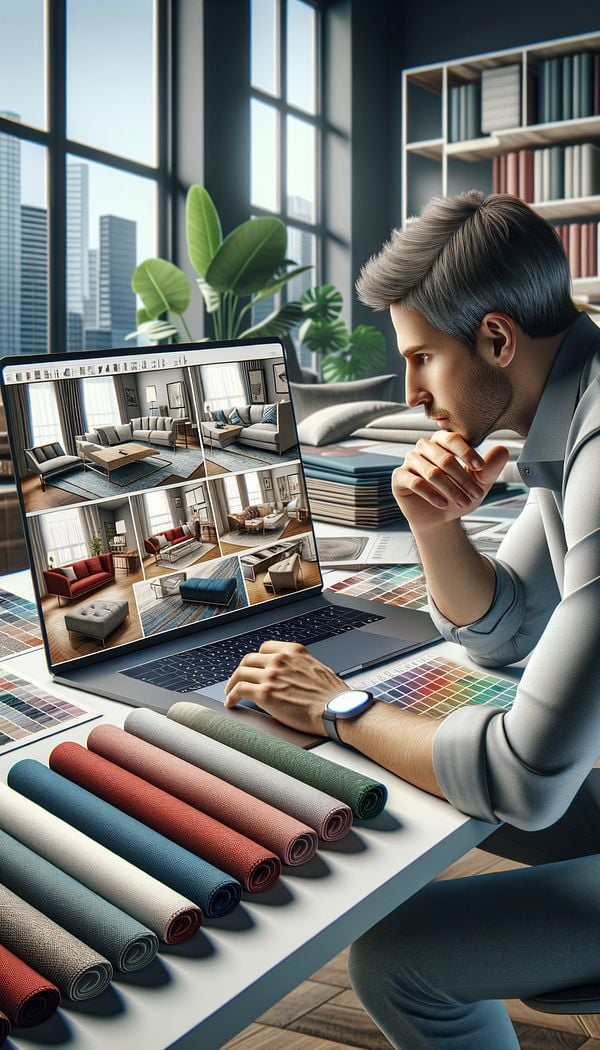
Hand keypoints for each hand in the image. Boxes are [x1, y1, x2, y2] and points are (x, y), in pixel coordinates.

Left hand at [224, 641, 345, 735]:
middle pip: (249, 659)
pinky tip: (231, 702)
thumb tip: (293, 676)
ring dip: (232, 683)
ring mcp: (271, 675)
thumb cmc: (333, 696)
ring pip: (241, 673)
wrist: (336, 710)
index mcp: (294, 651)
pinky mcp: (265, 694)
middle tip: (239, 680)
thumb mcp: (318, 669)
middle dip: (243, 670)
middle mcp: (280, 659)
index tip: (254, 667)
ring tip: (230, 693)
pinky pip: (240, 690)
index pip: (265, 648)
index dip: (257, 659)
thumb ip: (300, 667)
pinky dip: (232, 696)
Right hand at [392, 433, 509, 533]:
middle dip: (462, 479)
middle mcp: (424, 447)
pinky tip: (443, 504)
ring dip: (450, 489)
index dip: (467, 452)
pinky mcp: (399, 477)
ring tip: (463, 502)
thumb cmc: (457, 494)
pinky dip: (431, 494)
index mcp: (442, 441)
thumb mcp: (478, 483)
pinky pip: (415, 482)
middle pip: (443, 458)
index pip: (453, 439)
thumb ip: (490, 467)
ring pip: (432, 472)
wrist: (439, 518)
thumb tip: (503, 450)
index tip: (480, 467)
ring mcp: (410, 461)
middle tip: (476, 495)